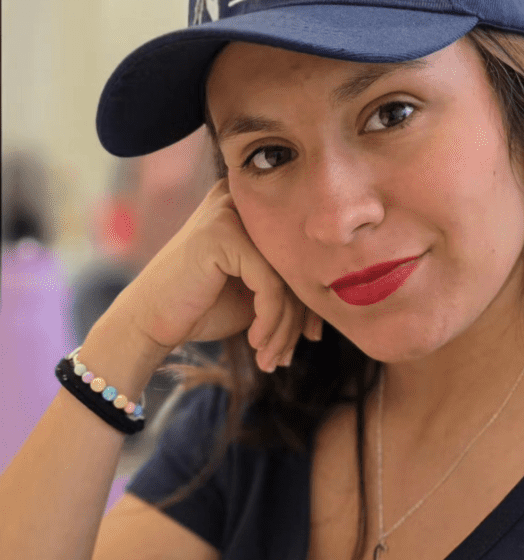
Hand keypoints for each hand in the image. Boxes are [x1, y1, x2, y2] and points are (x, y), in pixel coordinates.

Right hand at [111, 176, 322, 371]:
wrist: (148, 323)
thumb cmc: (202, 307)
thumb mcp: (257, 294)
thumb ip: (292, 284)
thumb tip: (339, 296)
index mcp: (254, 206)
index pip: (300, 254)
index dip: (311, 300)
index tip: (310, 338)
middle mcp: (242, 199)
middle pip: (296, 263)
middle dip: (299, 318)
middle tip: (287, 356)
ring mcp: (229, 211)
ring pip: (286, 277)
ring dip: (283, 328)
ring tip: (272, 359)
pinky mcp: (222, 234)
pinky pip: (270, 285)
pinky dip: (269, 322)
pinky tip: (257, 344)